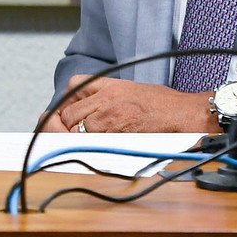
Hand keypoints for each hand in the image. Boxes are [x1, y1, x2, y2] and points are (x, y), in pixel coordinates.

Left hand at [41, 76, 215, 134]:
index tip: (56, 117)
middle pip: (68, 115)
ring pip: (76, 132)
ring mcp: (109, 121)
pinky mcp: (116, 139)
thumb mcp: (125, 86)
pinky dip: (85, 149)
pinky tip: (88, 151)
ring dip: (73, 139)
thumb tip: (78, 105)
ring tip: (76, 143)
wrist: (181, 115)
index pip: (69, 94)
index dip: (61, 109)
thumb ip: (99, 91)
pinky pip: (90, 146)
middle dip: (62, 126)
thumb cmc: (159, 103)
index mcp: (106, 86)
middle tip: (62, 134)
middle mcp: (104, 102)